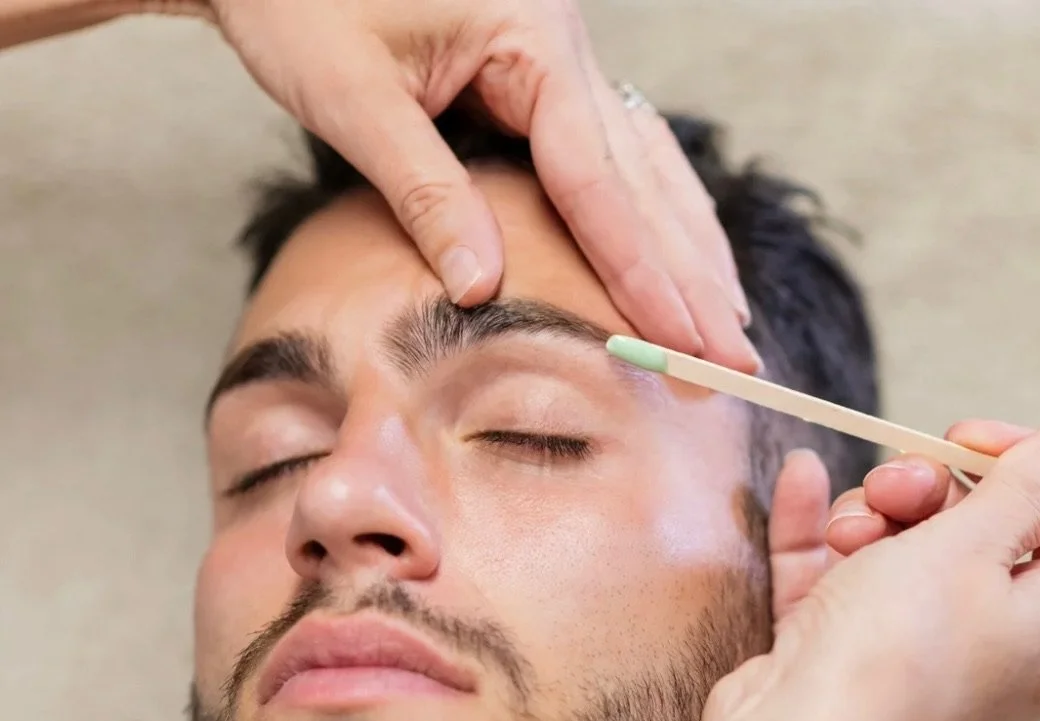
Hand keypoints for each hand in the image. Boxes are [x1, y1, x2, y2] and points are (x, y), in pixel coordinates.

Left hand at [205, 0, 758, 370]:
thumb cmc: (300, 0)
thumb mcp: (354, 98)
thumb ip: (424, 192)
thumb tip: (483, 289)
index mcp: (531, 38)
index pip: (598, 183)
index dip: (642, 274)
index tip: (683, 343)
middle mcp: (565, 47)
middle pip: (644, 182)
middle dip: (691, 279)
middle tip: (734, 361)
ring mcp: (560, 61)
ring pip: (647, 169)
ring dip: (690, 250)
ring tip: (730, 322)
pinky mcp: (541, 79)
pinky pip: (616, 157)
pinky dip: (652, 214)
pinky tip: (680, 254)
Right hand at [706, 417, 1039, 720]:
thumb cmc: (893, 666)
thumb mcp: (969, 550)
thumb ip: (1030, 489)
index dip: (1031, 471)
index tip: (975, 441)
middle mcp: (994, 652)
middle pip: (981, 540)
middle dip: (934, 493)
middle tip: (901, 482)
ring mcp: (913, 661)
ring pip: (903, 558)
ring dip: (872, 518)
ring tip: (848, 526)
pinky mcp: (843, 662)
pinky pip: (839, 582)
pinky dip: (821, 534)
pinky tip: (803, 482)